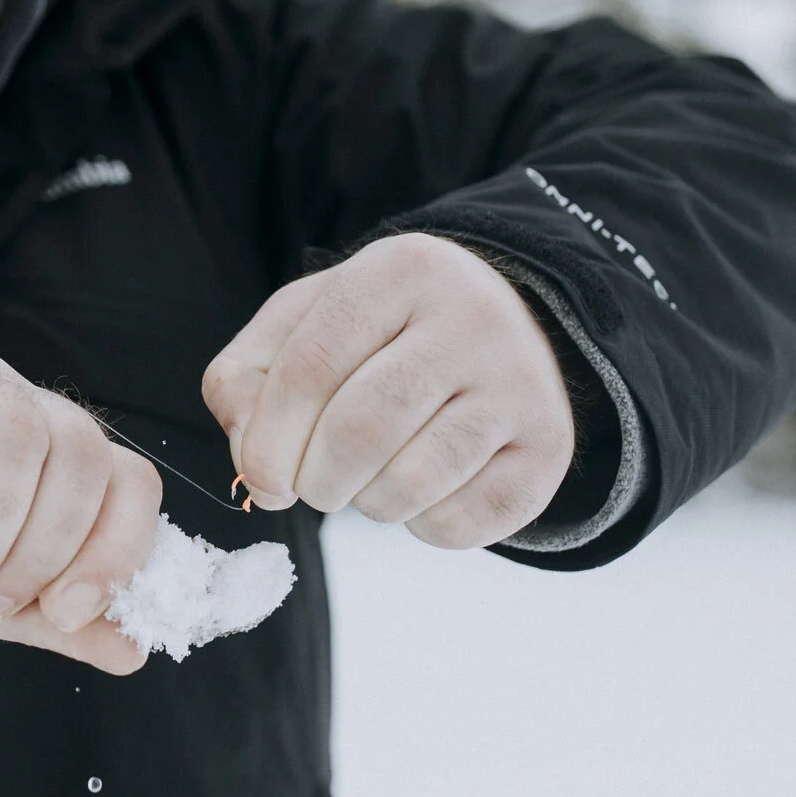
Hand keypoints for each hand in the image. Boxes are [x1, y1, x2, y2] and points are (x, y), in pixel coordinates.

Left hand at [202, 234, 573, 547]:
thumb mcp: (304, 324)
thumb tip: (253, 467)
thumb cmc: (379, 334)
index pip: (310, 366)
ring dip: (368, 504)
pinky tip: (423, 490)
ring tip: (370, 479)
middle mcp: (472, 317)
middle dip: (316, 479)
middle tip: (315, 485)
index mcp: (400, 271)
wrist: (507, 325)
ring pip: (412, 481)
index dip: (269, 439)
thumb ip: (245, 379)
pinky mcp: (550, 445)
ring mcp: (520, 382)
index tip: (262, 478)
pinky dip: (422, 525)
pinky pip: (462, 521)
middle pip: (360, 429)